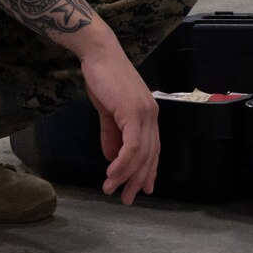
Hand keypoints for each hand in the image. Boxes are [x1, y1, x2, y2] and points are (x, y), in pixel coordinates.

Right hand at [77, 38, 159, 202]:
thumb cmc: (103, 78)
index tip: (141, 189)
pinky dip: (122, 163)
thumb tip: (111, 157)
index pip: (153, 149)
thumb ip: (111, 133)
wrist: (99, 54)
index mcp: (148, 115)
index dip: (148, 171)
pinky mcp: (133, 112)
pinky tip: (111, 173)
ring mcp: (145, 113)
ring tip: (111, 189)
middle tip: (127, 199)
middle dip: (137, 180)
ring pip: (141, 154)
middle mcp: (151, 115)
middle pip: (150, 156)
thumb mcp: (107, 111)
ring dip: (125, 175)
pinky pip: (132, 145)